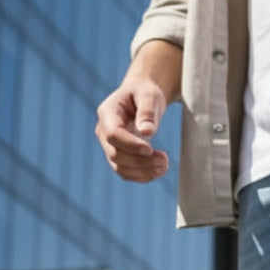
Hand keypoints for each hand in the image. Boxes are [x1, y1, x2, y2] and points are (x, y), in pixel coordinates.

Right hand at [95, 41, 180, 182]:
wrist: (142, 98)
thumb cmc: (145, 93)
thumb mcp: (149, 96)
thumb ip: (147, 112)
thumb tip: (147, 132)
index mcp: (108, 113)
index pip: (112, 134)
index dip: (130, 145)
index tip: (150, 149)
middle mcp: (104, 131)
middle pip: (116, 154)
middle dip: (140, 161)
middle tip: (165, 159)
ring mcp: (109, 146)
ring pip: (120, 168)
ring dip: (143, 172)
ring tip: (164, 165)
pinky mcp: (118, 156)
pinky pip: (126, 173)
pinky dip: (143, 176)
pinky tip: (159, 170)